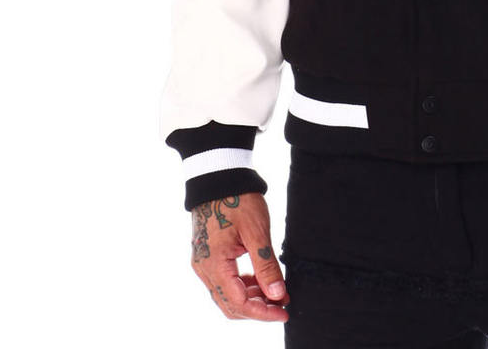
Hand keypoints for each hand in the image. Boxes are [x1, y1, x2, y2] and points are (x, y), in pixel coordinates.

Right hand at [190, 193, 289, 321]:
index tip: (284, 312)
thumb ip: (266, 265)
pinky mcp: (207, 256)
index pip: (238, 303)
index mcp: (214, 264)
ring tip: (277, 293)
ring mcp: (203, 263)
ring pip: (226, 295)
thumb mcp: (257, 232)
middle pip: (230, 304)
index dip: (262, 312)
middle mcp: (204, 268)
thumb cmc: (238, 199)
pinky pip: (224, 281)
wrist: (219, 176)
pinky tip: (261, 281)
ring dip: (251, 298)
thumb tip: (278, 294)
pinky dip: (242, 286)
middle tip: (283, 305)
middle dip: (258, 309)